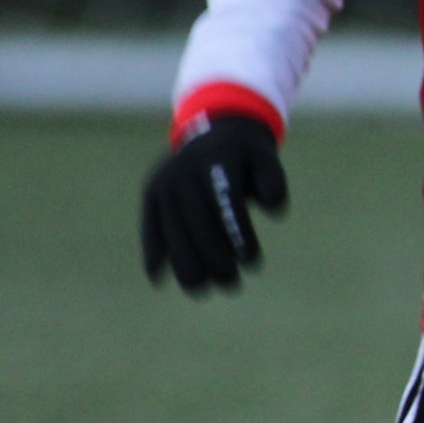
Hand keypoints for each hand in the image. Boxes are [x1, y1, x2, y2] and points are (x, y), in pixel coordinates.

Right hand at [140, 111, 288, 293]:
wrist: (212, 131)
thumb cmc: (246, 156)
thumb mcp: (265, 158)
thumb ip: (273, 180)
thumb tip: (272, 208)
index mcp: (216, 159)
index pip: (227, 201)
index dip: (238, 233)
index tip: (252, 262)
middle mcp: (185, 171)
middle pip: (198, 222)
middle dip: (214, 258)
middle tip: (231, 285)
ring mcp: (164, 183)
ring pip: (172, 230)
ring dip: (186, 264)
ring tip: (202, 291)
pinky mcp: (151, 195)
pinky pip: (151, 226)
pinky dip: (153, 252)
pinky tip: (159, 279)